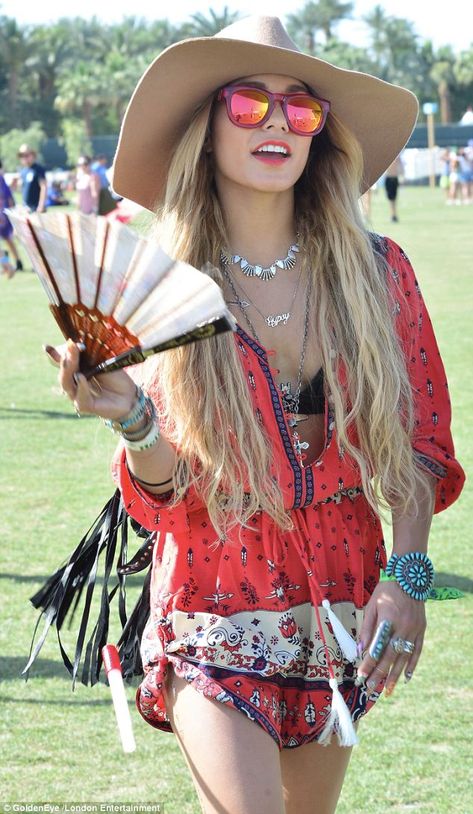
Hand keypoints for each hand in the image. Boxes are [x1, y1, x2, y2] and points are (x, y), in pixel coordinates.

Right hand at [45, 340, 136, 420]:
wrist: (128, 395)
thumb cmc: (115, 377)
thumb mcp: (101, 361)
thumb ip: (86, 355)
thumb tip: (71, 343)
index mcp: (74, 370)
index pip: (61, 360)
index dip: (60, 352)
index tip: (69, 342)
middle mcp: (72, 383)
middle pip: (63, 372)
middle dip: (66, 359)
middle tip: (71, 347)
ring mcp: (76, 395)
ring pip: (66, 384)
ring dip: (69, 370)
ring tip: (72, 360)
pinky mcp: (84, 406)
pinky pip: (79, 398)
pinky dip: (81, 387)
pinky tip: (81, 377)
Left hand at [357, 580, 425, 695]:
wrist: (409, 577)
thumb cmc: (386, 591)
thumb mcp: (372, 605)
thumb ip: (366, 628)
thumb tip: (359, 649)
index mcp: (388, 620)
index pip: (376, 647)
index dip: (368, 663)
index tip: (360, 675)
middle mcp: (402, 627)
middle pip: (389, 656)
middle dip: (379, 674)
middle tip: (369, 688)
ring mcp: (414, 630)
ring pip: (403, 658)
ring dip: (394, 675)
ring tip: (387, 690)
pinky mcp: (421, 630)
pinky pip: (417, 651)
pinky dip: (411, 665)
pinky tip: (406, 678)